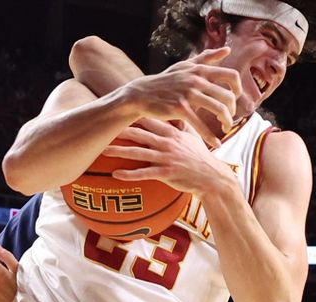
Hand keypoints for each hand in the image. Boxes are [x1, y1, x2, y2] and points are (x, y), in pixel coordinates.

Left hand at [103, 118, 235, 196]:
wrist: (212, 177)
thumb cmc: (200, 158)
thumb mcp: (192, 137)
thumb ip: (180, 126)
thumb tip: (173, 115)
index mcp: (172, 132)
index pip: (149, 119)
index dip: (133, 114)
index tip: (118, 110)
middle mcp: (167, 143)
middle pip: (139, 133)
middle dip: (120, 131)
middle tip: (103, 128)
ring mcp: (166, 158)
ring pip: (138, 153)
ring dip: (119, 151)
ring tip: (103, 150)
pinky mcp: (166, 173)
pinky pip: (144, 173)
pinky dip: (129, 174)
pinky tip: (116, 174)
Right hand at [123, 47, 241, 147]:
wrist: (142, 94)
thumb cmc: (166, 80)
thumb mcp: (186, 66)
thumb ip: (207, 58)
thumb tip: (227, 50)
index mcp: (200, 70)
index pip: (231, 76)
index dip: (238, 89)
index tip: (235, 99)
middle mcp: (196, 80)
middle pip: (228, 96)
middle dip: (232, 110)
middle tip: (229, 118)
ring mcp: (188, 94)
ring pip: (219, 109)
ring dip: (226, 122)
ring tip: (226, 128)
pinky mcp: (180, 108)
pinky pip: (201, 124)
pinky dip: (210, 136)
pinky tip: (216, 144)